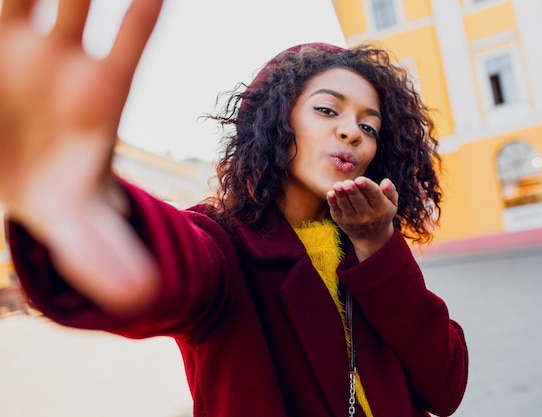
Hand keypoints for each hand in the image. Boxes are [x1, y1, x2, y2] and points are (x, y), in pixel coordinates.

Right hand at [0, 0, 162, 315]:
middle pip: (78, 0)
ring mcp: (22, 47)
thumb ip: (108, 257)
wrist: (25, 176)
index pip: (130, 45)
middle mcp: (64, 61)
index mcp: (101, 96)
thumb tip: (141, 298)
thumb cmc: (64, 194)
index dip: (142, 13)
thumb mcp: (82, 227)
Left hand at [327, 177, 397, 260]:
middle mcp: (367, 216)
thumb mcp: (392, 203)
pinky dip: (332, 202)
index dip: (367, 187)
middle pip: (358, 201)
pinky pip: (336, 211)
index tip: (360, 179)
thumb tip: (386, 182)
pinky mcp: (341, 221)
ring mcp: (353, 220)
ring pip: (346, 206)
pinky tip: (330, 193)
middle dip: (352, 191)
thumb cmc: (382, 212)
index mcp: (381, 208)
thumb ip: (390, 191)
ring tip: (337, 185)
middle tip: (347, 182)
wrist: (371, 236)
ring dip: (341, 195)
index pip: (374, 195)